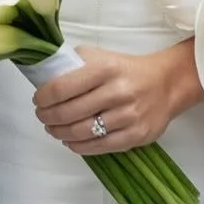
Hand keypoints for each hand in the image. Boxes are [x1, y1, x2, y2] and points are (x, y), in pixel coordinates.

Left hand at [33, 41, 200, 156]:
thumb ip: (75, 64)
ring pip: (82, 132)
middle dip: (48, 117)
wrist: (165, 83)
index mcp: (105, 69)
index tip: (38, 100)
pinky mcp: (136, 136)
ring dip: (60, 133)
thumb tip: (45, 78)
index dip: (43, 97)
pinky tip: (70, 141)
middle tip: (42, 116)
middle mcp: (116, 92)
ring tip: (53, 129)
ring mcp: (127, 116)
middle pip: (69, 112)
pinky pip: (99, 147)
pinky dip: (78, 146)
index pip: (62, 87)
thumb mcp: (100, 56)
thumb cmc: (125, 69)